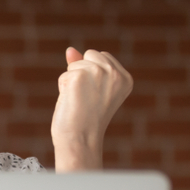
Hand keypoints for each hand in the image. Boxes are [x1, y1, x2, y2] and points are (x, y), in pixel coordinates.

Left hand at [51, 47, 132, 169]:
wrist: (81, 140)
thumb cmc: (86, 118)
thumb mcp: (92, 89)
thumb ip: (85, 66)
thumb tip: (70, 50)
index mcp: (126, 78)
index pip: (102, 56)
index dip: (92, 75)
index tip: (96, 97)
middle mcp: (116, 74)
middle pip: (90, 54)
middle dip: (82, 73)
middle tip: (87, 99)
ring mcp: (98, 73)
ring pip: (75, 64)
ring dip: (72, 82)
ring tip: (80, 102)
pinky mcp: (79, 76)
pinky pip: (64, 75)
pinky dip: (63, 88)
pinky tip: (72, 102)